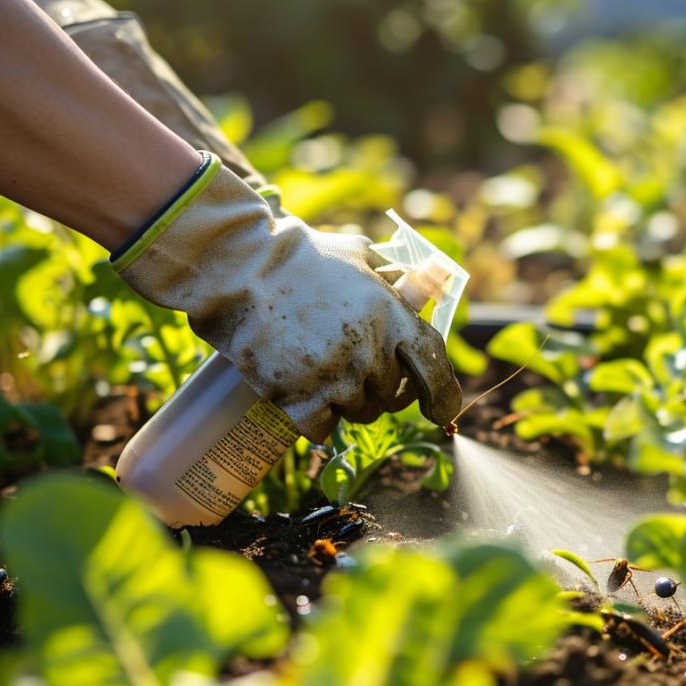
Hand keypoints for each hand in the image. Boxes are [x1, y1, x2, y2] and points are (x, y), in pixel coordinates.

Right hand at [114, 153, 461, 441]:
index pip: (435, 372)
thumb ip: (398, 279)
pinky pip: (324, 429)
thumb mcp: (362, 256)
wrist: (241, 269)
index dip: (444, 398)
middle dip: (385, 389)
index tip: (442, 411)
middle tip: (363, 372)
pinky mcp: (299, 398)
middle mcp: (370, 354)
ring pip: (361, 414)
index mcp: (393, 319)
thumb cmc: (304, 257)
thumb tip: (427, 290)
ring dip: (351, 403)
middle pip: (395, 397)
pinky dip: (319, 420)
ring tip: (328, 375)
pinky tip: (307, 399)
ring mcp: (335, 379)